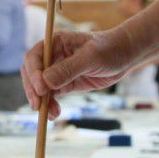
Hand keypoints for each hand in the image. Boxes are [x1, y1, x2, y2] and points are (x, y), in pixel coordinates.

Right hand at [21, 29, 136, 117]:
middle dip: (34, 90)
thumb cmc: (109, 49)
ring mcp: (59, 70)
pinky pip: (52, 95)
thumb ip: (68, 69)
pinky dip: (51, 104)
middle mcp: (53, 56)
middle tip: (38, 106)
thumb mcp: (90, 58)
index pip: (34, 57)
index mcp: (55, 42)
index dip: (33, 73)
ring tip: (50, 114)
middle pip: (33, 74)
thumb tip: (46, 83)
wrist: (125, 55)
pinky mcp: (66, 83)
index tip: (40, 88)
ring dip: (42, 101)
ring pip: (41, 87)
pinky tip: (55, 113)